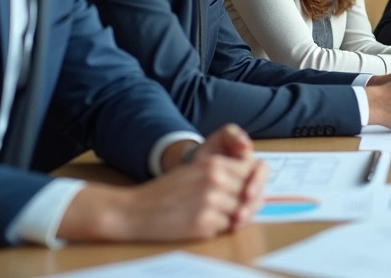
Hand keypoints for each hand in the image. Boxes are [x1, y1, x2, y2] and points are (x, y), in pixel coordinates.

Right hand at [59, 140, 267, 241]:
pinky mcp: (203, 222)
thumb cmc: (166, 192)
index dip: (255, 184)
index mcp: (214, 163)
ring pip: (240, 213)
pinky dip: (217, 228)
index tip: (251, 193)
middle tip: (235, 210)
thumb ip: (225, 173)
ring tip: (209, 215)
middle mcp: (215, 179)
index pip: (253, 172)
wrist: (134, 210)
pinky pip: (226, 228)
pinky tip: (200, 223)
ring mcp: (210, 201)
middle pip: (251, 194)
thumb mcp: (196, 171)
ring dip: (230, 218)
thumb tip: (255, 188)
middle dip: (247, 204)